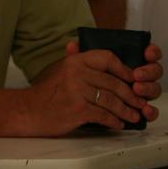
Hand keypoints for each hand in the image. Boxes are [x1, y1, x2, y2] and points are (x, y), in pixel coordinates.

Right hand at [22, 40, 162, 135]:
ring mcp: (78, 92)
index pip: (107, 58)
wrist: (27, 110)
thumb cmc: (44, 92)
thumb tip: (76, 44)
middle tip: (140, 102)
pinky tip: (118, 124)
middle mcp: (77, 73)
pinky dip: (113, 121)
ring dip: (126, 110)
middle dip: (130, 94)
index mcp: (76, 61)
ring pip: (111, 100)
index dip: (124, 69)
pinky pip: (103, 115)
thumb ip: (72, 58)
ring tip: (133, 115)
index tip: (133, 79)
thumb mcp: (58, 68)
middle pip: (113, 83)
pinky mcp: (78, 110)